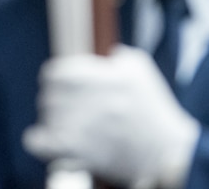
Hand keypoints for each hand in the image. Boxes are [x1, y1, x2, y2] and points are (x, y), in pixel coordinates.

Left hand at [23, 44, 200, 188]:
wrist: (170, 154)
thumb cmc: (156, 112)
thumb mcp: (142, 72)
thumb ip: (120, 56)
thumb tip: (108, 53)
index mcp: (104, 79)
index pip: (57, 74)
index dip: (54, 80)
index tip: (58, 87)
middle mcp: (94, 101)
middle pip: (50, 97)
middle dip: (53, 102)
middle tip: (63, 109)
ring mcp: (89, 129)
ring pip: (49, 119)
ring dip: (52, 122)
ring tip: (62, 126)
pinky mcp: (86, 155)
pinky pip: (45, 146)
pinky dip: (38, 142)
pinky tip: (42, 140)